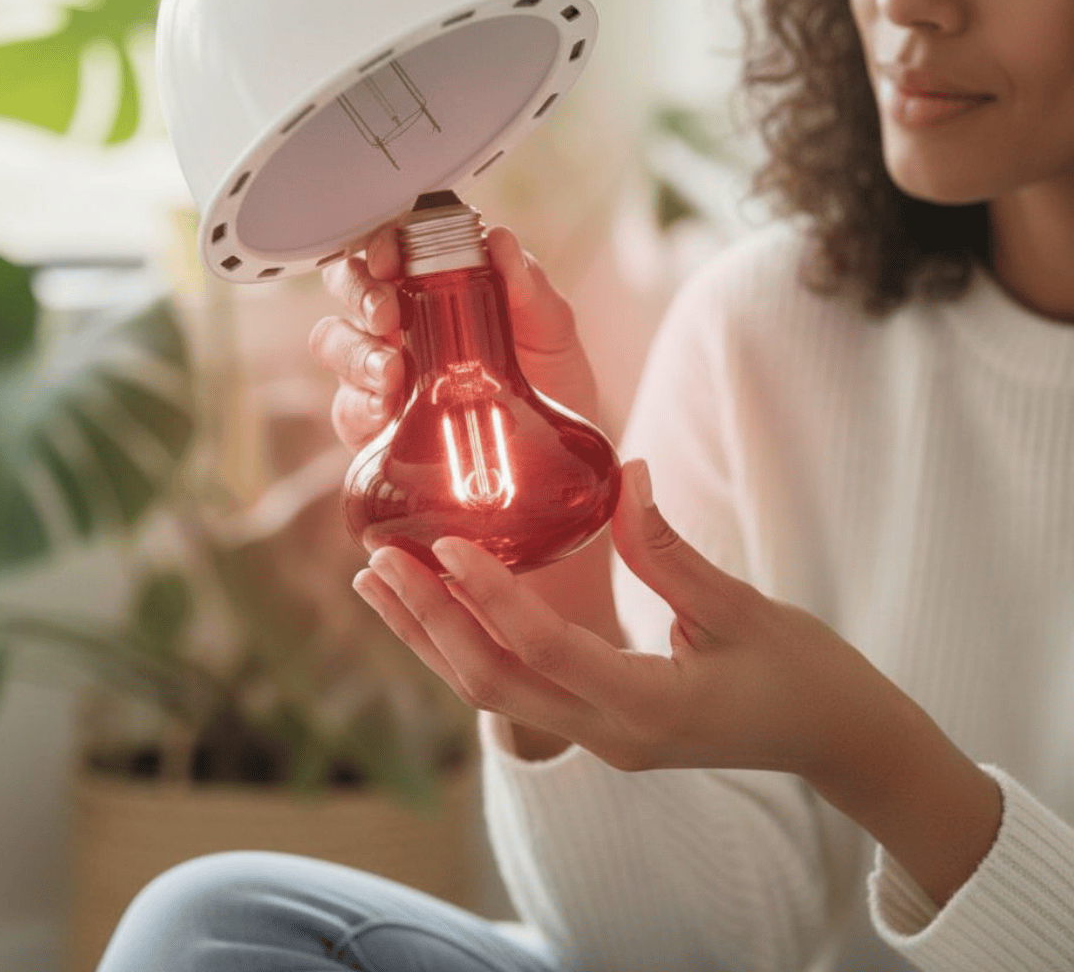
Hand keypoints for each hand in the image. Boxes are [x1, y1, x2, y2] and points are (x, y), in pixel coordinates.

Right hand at [309, 221, 599, 451]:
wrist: (554, 453)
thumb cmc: (549, 380)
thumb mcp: (550, 327)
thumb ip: (527, 284)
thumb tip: (500, 241)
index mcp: (434, 284)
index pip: (389, 248)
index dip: (379, 245)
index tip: (390, 259)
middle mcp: (398, 321)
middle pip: (347, 285)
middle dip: (359, 293)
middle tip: (388, 314)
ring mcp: (381, 371)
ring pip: (332, 340)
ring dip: (355, 349)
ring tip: (391, 370)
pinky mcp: (373, 423)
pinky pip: (346, 407)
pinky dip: (359, 403)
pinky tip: (386, 409)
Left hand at [351, 458, 901, 778]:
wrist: (838, 742)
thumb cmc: (804, 673)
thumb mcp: (741, 606)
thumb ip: (669, 548)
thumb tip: (625, 472)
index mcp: (649, 705)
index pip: (544, 648)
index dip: (489, 593)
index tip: (443, 543)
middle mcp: (611, 735)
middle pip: (493, 685)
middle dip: (430, 623)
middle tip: (377, 563)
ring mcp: (602, 741)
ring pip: (494, 697)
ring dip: (434, 640)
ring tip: (380, 588)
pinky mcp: (602, 729)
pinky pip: (517, 693)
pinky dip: (470, 649)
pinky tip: (439, 613)